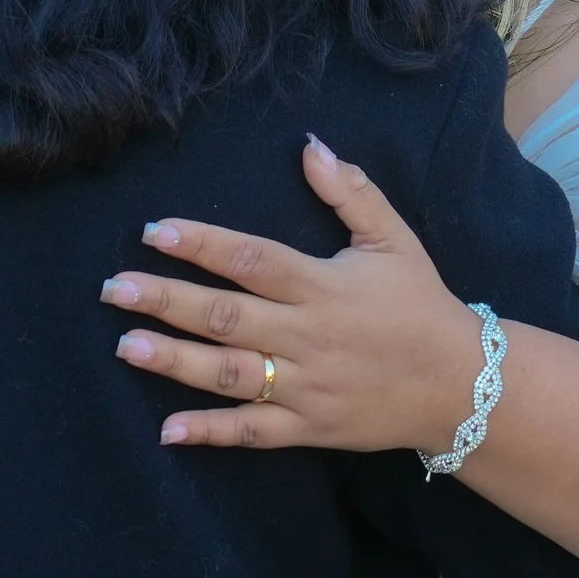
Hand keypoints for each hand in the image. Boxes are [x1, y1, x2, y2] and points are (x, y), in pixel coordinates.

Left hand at [100, 136, 486, 453]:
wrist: (463, 384)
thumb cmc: (420, 305)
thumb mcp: (394, 239)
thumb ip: (350, 192)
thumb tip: (310, 145)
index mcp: (322, 285)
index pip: (251, 260)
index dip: (202, 244)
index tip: (154, 232)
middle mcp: (307, 335)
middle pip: (225, 316)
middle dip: (166, 300)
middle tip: (115, 288)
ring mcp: (306, 385)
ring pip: (230, 373)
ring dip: (174, 361)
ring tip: (126, 345)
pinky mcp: (310, 427)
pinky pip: (254, 431)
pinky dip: (212, 431)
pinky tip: (168, 429)